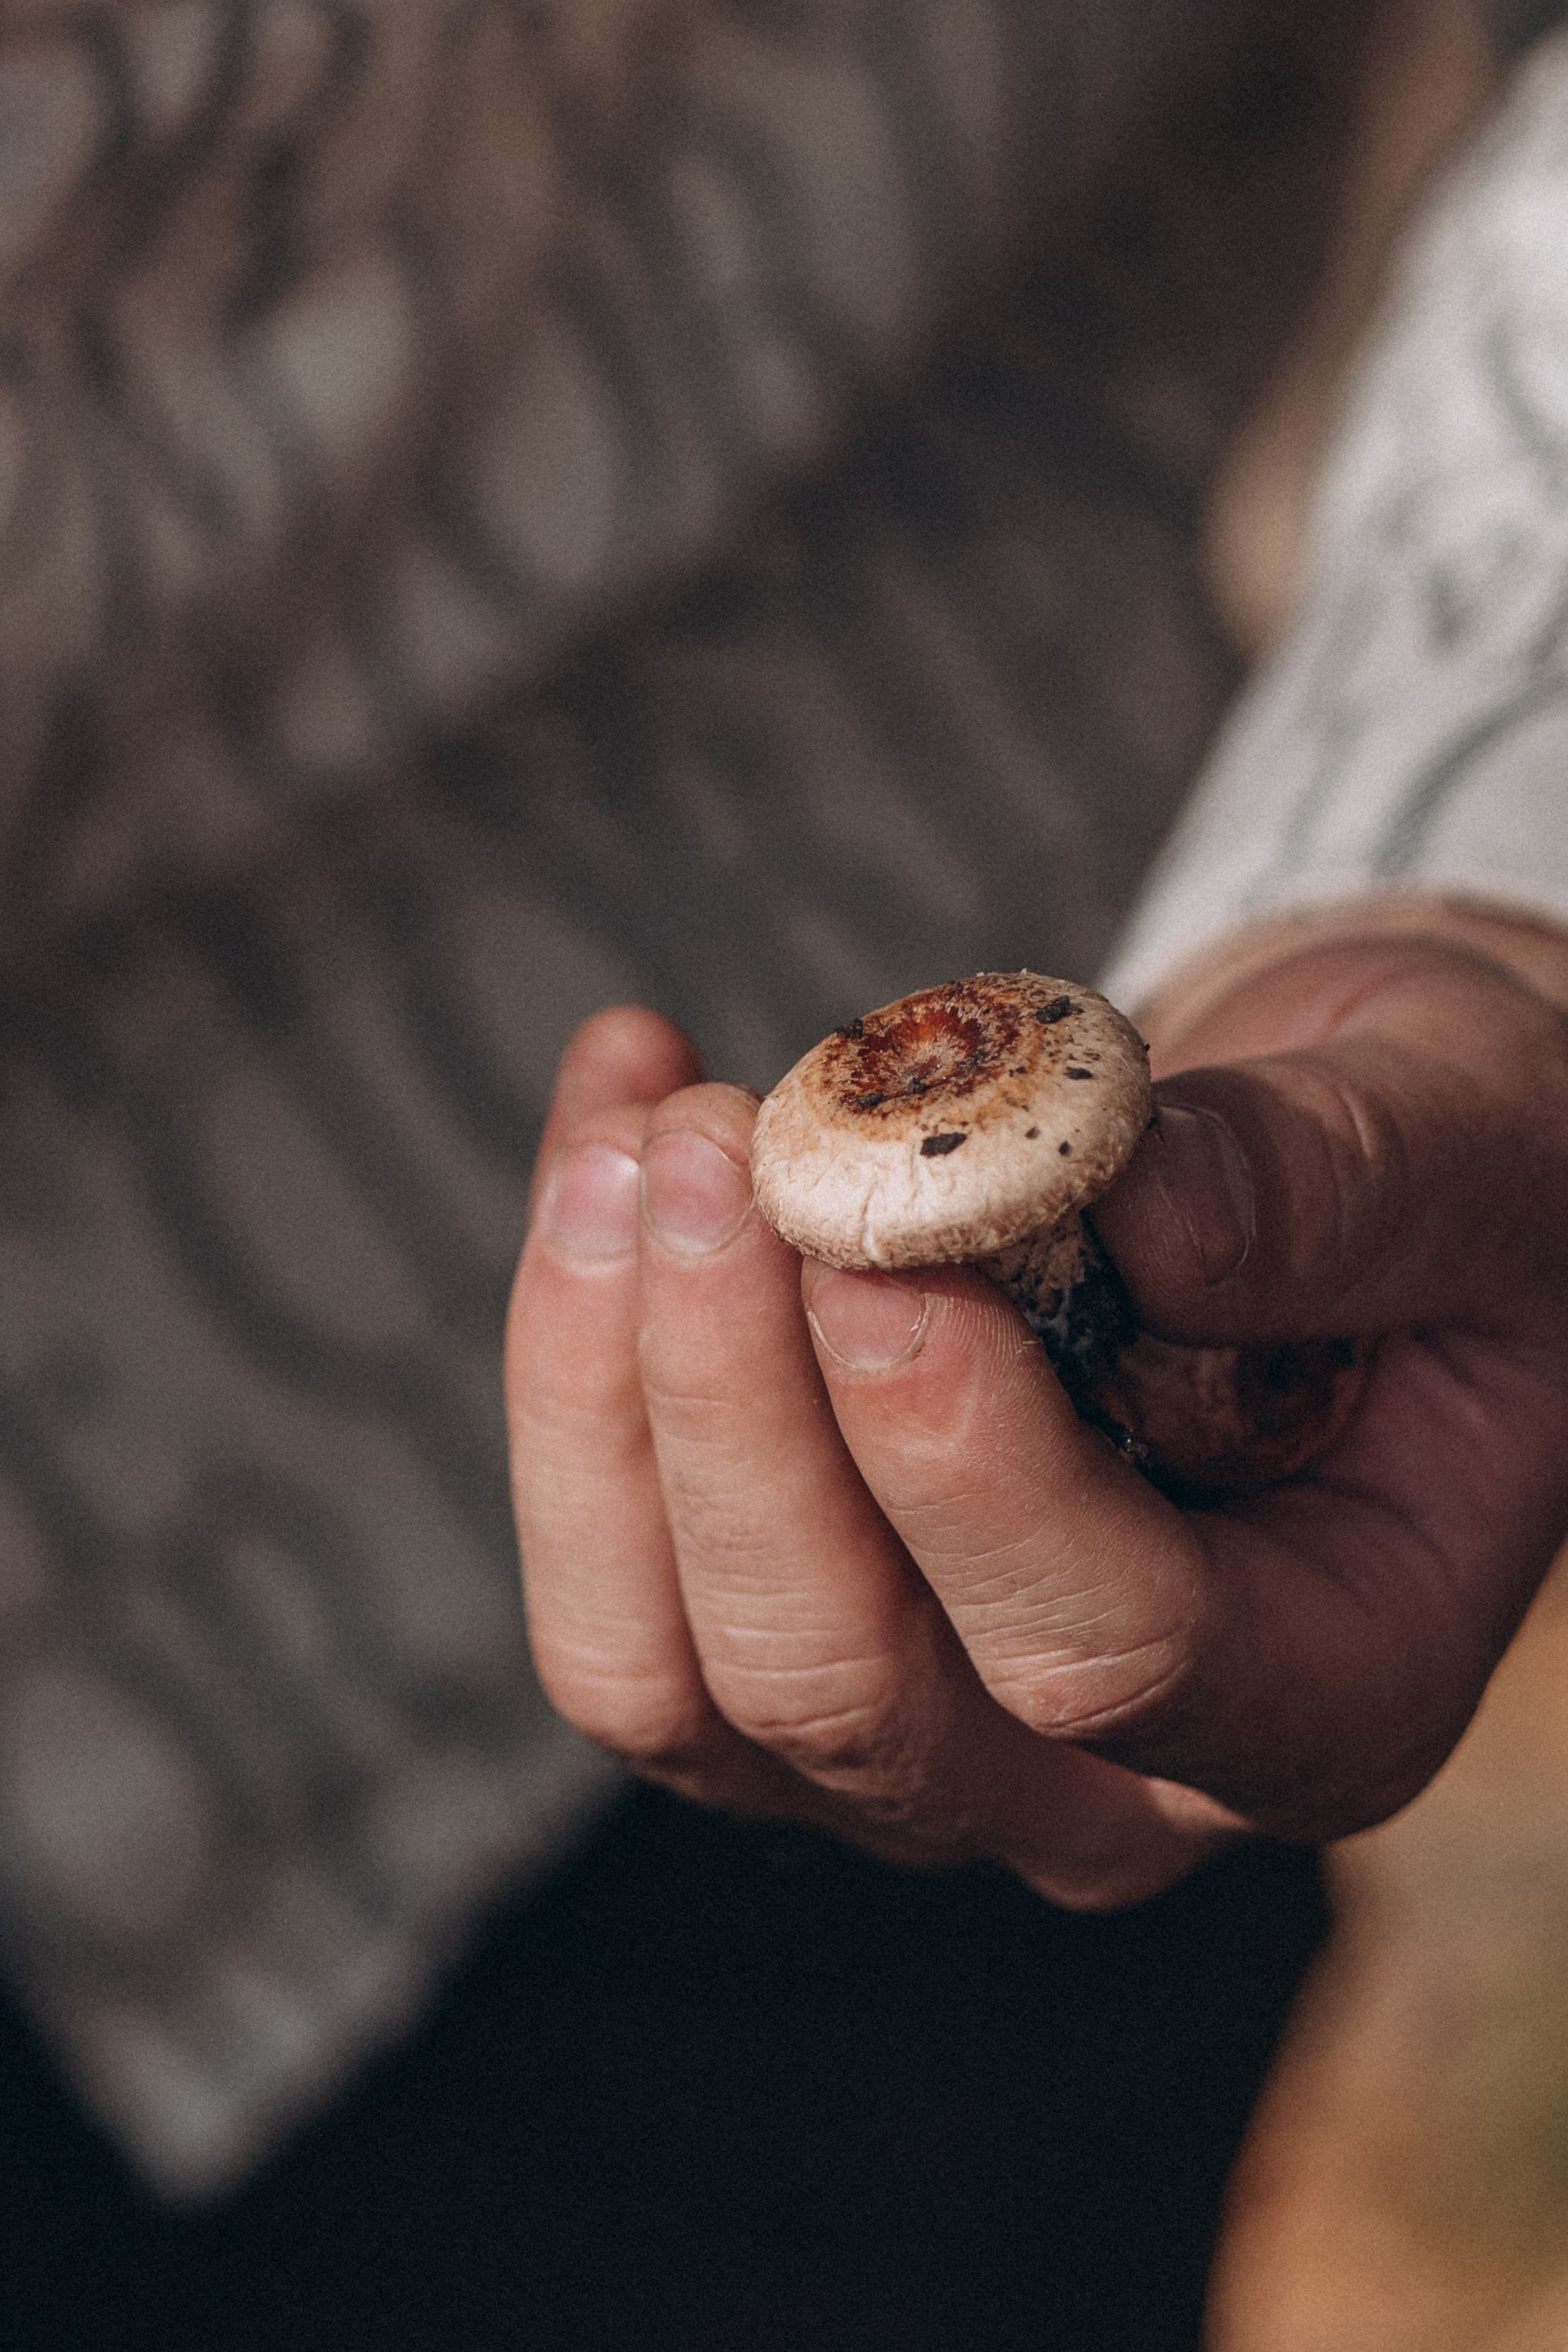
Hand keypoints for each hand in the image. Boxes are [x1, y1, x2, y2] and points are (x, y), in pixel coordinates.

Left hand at [505, 908, 1567, 1906]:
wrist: (1336, 1210)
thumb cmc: (1434, 1196)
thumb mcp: (1461, 1148)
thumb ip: (1340, 1190)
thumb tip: (1139, 1210)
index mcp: (1323, 1699)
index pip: (1110, 1656)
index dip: (966, 1466)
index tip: (875, 1245)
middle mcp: (1094, 1784)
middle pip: (837, 1687)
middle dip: (734, 1406)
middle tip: (716, 1143)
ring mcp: (906, 1742)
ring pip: (663, 1668)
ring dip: (606, 1385)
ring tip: (639, 1128)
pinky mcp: (764, 1653)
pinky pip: (607, 1563)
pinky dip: (569, 1348)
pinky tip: (612, 1124)